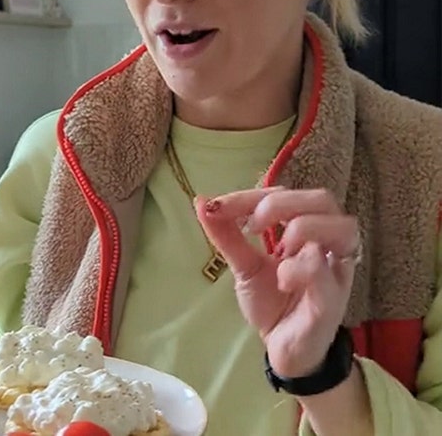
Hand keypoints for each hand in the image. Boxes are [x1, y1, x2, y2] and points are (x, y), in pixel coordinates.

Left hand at [196, 187, 360, 377]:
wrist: (283, 351)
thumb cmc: (273, 304)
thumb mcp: (244, 265)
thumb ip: (227, 235)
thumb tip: (203, 201)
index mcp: (308, 232)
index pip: (288, 195)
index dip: (252, 195)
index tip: (219, 206)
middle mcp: (328, 246)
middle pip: (323, 200)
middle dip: (281, 204)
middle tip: (252, 226)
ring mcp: (335, 272)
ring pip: (343, 228)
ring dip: (303, 228)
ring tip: (277, 250)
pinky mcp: (333, 301)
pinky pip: (327, 273)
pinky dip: (302, 269)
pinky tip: (282, 280)